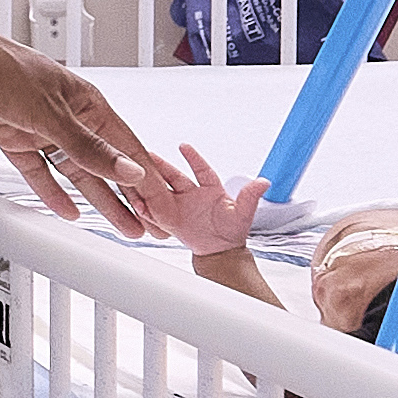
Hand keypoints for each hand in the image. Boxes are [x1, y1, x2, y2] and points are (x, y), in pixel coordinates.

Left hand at [0, 27, 156, 232]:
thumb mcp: (49, 112)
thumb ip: (87, 147)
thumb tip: (126, 170)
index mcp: (87, 104)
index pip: (127, 150)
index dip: (148, 182)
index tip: (163, 208)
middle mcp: (69, 117)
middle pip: (107, 165)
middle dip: (130, 197)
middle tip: (150, 226)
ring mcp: (41, 129)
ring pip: (77, 173)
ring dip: (99, 200)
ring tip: (121, 224)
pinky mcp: (14, 139)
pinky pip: (40, 172)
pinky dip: (53, 192)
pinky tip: (67, 210)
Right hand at [125, 144, 268, 260]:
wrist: (220, 252)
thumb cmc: (232, 231)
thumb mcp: (243, 213)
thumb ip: (250, 197)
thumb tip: (264, 182)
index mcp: (210, 188)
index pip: (201, 169)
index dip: (193, 158)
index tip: (184, 146)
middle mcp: (191, 193)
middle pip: (173, 176)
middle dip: (159, 165)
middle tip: (146, 155)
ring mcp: (178, 205)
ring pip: (159, 190)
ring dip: (147, 182)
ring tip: (133, 174)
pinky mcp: (168, 219)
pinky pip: (153, 210)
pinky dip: (143, 205)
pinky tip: (133, 199)